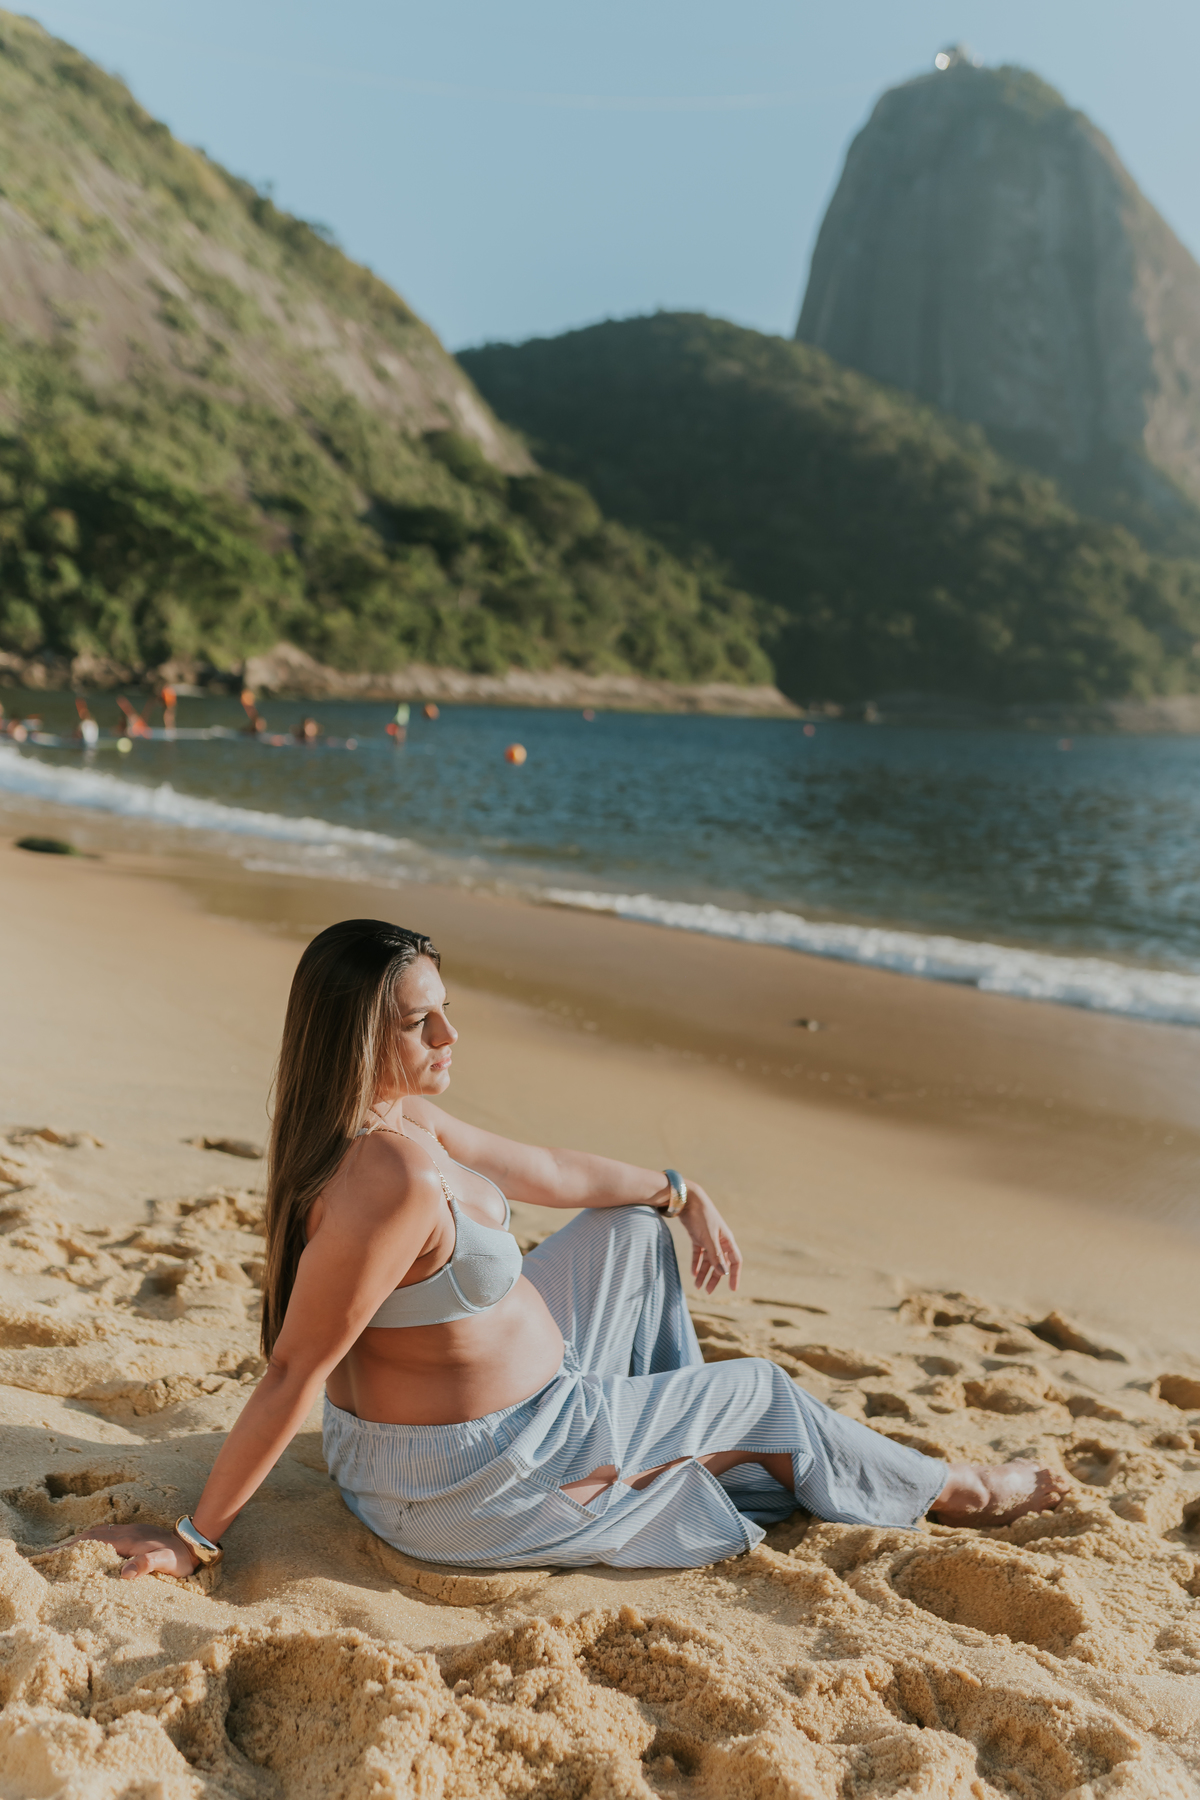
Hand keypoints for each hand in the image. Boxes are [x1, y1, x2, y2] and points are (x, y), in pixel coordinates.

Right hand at [57, 1523, 199, 1579]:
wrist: (195, 1543)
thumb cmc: (179, 1557)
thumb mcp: (165, 1562)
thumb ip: (146, 1564)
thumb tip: (124, 1573)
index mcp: (128, 1539)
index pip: (93, 1541)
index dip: (72, 1547)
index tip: (51, 1554)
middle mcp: (126, 1532)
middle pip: (91, 1535)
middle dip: (69, 1544)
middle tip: (47, 1556)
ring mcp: (130, 1533)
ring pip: (98, 1534)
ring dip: (79, 1542)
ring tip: (61, 1554)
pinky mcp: (134, 1536)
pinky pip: (106, 1536)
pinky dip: (91, 1541)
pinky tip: (88, 1550)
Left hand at [675, 1183, 741, 1293]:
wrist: (687, 1199)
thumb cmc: (701, 1216)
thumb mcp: (708, 1237)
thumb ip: (715, 1255)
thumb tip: (724, 1273)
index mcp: (727, 1240)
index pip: (735, 1261)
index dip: (735, 1275)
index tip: (733, 1289)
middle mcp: (719, 1241)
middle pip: (720, 1263)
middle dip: (715, 1278)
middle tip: (707, 1291)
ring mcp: (708, 1238)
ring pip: (708, 1260)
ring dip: (704, 1273)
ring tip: (697, 1286)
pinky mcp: (697, 1236)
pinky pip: (698, 1254)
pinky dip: (696, 1263)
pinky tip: (692, 1272)